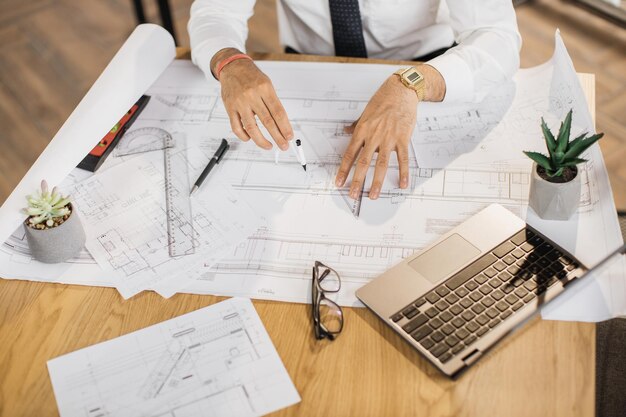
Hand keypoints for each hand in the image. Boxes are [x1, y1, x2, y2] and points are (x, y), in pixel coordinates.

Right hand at [216, 50, 292, 149]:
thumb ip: (273, 102)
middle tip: (283, 145)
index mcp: (265, 89)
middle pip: (267, 121)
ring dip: (261, 140)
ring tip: (269, 146)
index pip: (278, 112)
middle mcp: (252, 96)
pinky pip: (236, 127)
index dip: (285, 127)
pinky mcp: (230, 108)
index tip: (289, 136)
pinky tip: (250, 138)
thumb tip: (282, 124)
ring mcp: (240, 103)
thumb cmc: (251, 77)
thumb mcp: (267, 84)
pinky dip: (244, 136)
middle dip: (277, 136)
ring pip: (252, 127)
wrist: (232, 67)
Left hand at [335, 75, 417, 199]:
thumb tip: (346, 130)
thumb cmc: (383, 100)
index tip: (339, 182)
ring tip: (373, 195)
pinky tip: (402, 184)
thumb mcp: (365, 112)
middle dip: (357, 181)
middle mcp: (374, 136)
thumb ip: (356, 125)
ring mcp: (389, 138)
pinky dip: (403, 172)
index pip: (350, 154)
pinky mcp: (403, 139)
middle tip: (353, 195)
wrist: (401, 91)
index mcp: (362, 131)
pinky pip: (403, 159)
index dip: (343, 170)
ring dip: (376, 182)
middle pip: (363, 163)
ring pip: (381, 164)